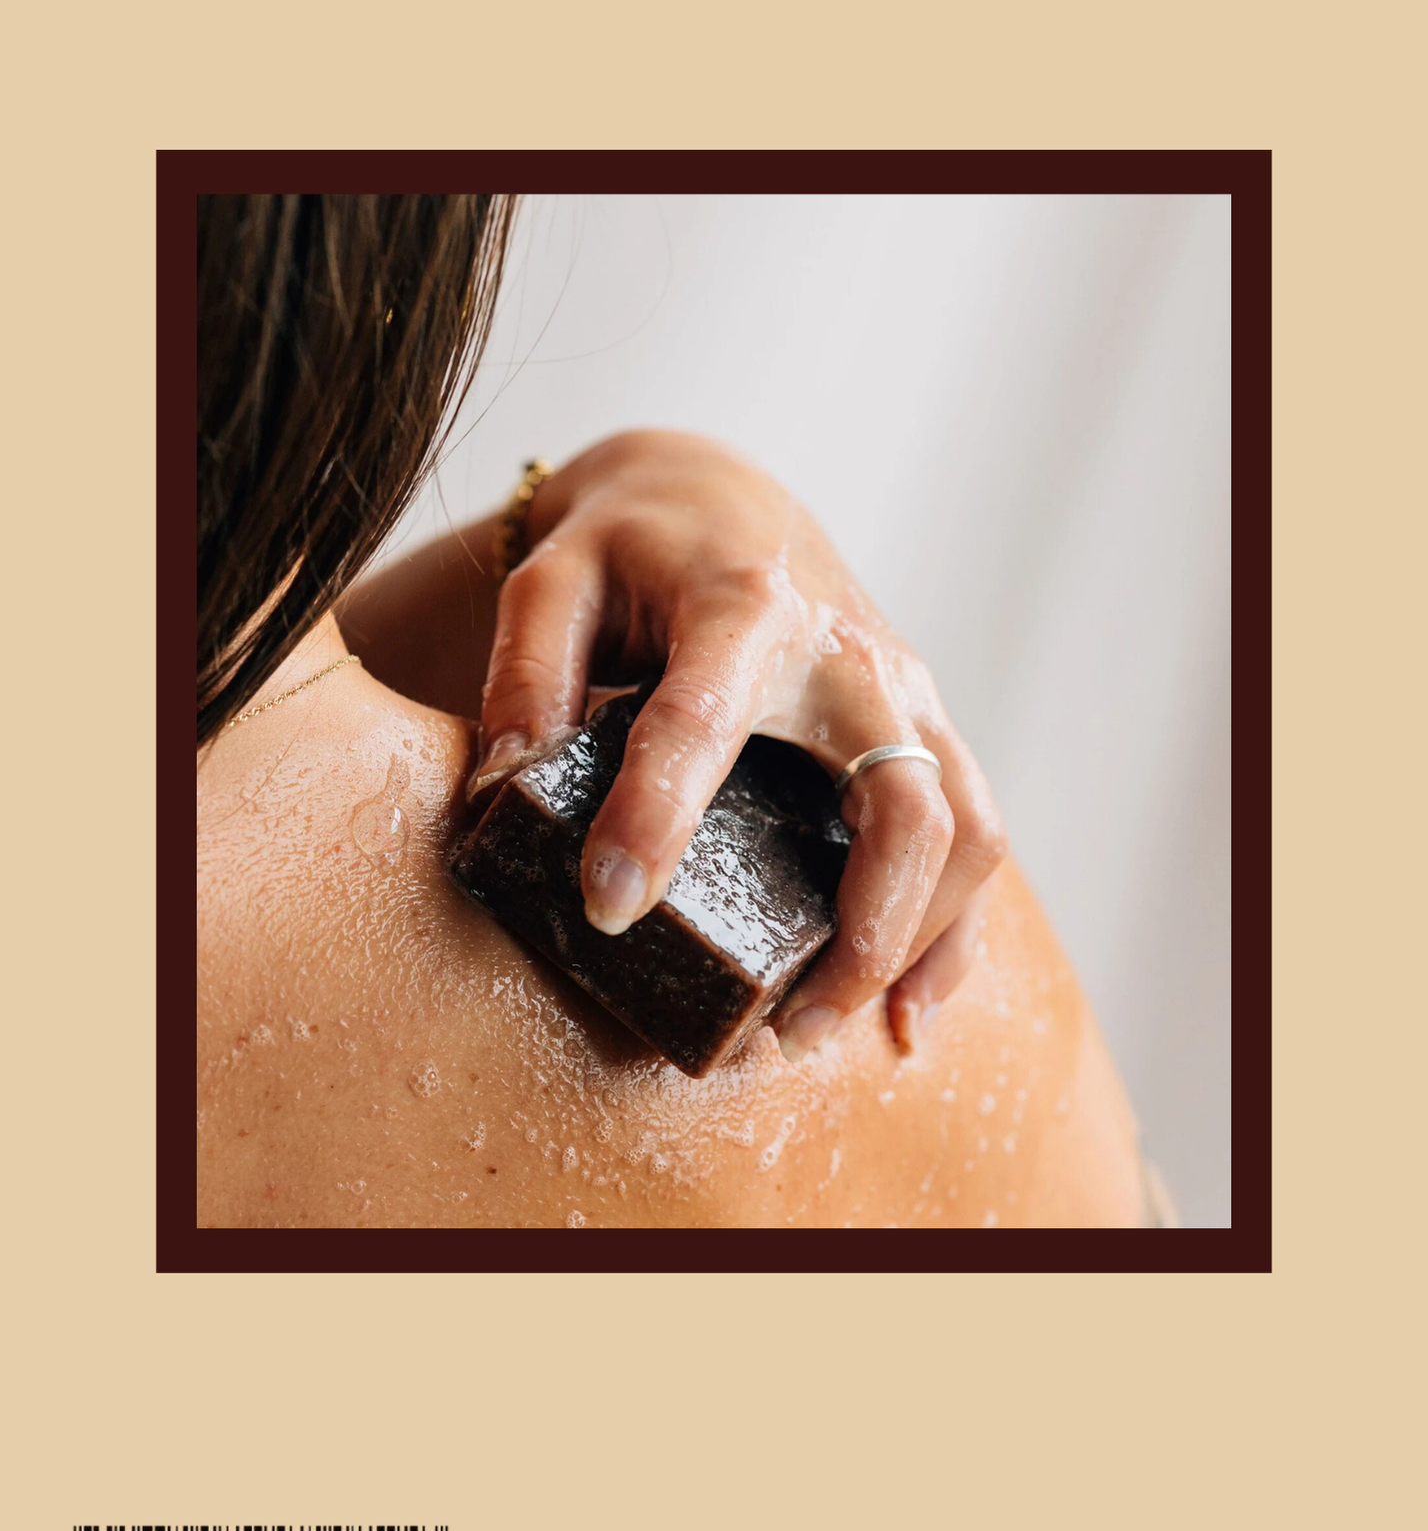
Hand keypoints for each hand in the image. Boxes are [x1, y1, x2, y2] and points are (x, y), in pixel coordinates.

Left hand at [473, 431, 1006, 1059]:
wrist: (719, 499)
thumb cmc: (631, 547)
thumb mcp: (554, 577)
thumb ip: (524, 671)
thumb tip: (505, 787)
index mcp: (743, 605)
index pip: (704, 722)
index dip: (655, 819)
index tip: (609, 910)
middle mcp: (850, 655)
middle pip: (901, 804)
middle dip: (855, 931)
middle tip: (770, 1027)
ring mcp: (905, 696)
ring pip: (964, 831)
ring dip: (912, 946)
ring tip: (819, 1031)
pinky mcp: (925, 730)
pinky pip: (977, 838)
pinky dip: (952, 935)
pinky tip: (903, 1014)